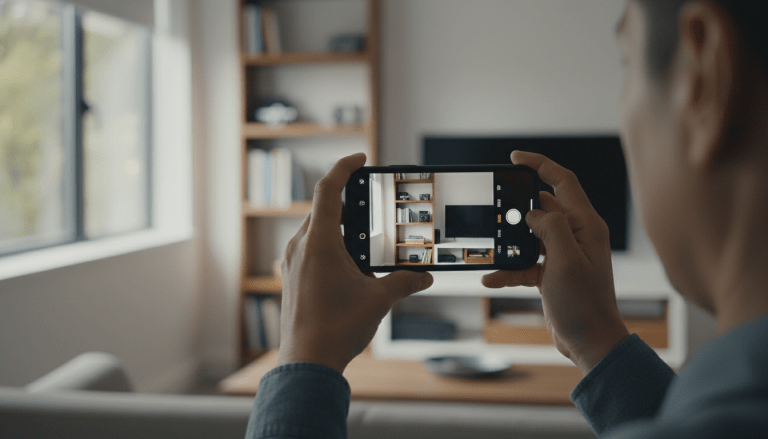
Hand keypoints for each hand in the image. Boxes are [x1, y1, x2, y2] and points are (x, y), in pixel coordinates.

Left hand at [276, 153, 433, 372]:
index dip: (345, 168)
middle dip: (350, 201)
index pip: (328, 189)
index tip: (361, 159)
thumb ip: (404, 282)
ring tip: (367, 236)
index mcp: (319, 242)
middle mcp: (300, 246)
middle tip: (374, 203)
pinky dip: (331, 245)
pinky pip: (311, 248)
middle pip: (324, 208)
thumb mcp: (379, 300)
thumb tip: (425, 277)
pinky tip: (352, 263)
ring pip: (317, 229)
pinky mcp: (292, 277)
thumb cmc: (337, 329)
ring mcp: (292, 262)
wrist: (307, 363)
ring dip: (341, 226)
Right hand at [482, 151, 628, 374]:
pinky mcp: (551, 272)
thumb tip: (532, 212)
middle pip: (542, 207)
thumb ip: (550, 228)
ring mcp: (563, 254)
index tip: (514, 158)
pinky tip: (492, 277)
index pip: (563, 181)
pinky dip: (509, 269)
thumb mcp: (565, 261)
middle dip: (518, 210)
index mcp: (586, 225)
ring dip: (510, 243)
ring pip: (530, 236)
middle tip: (496, 210)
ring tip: (492, 247)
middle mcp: (576, 235)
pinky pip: (525, 262)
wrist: (590, 341)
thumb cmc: (585, 305)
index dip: (540, 164)